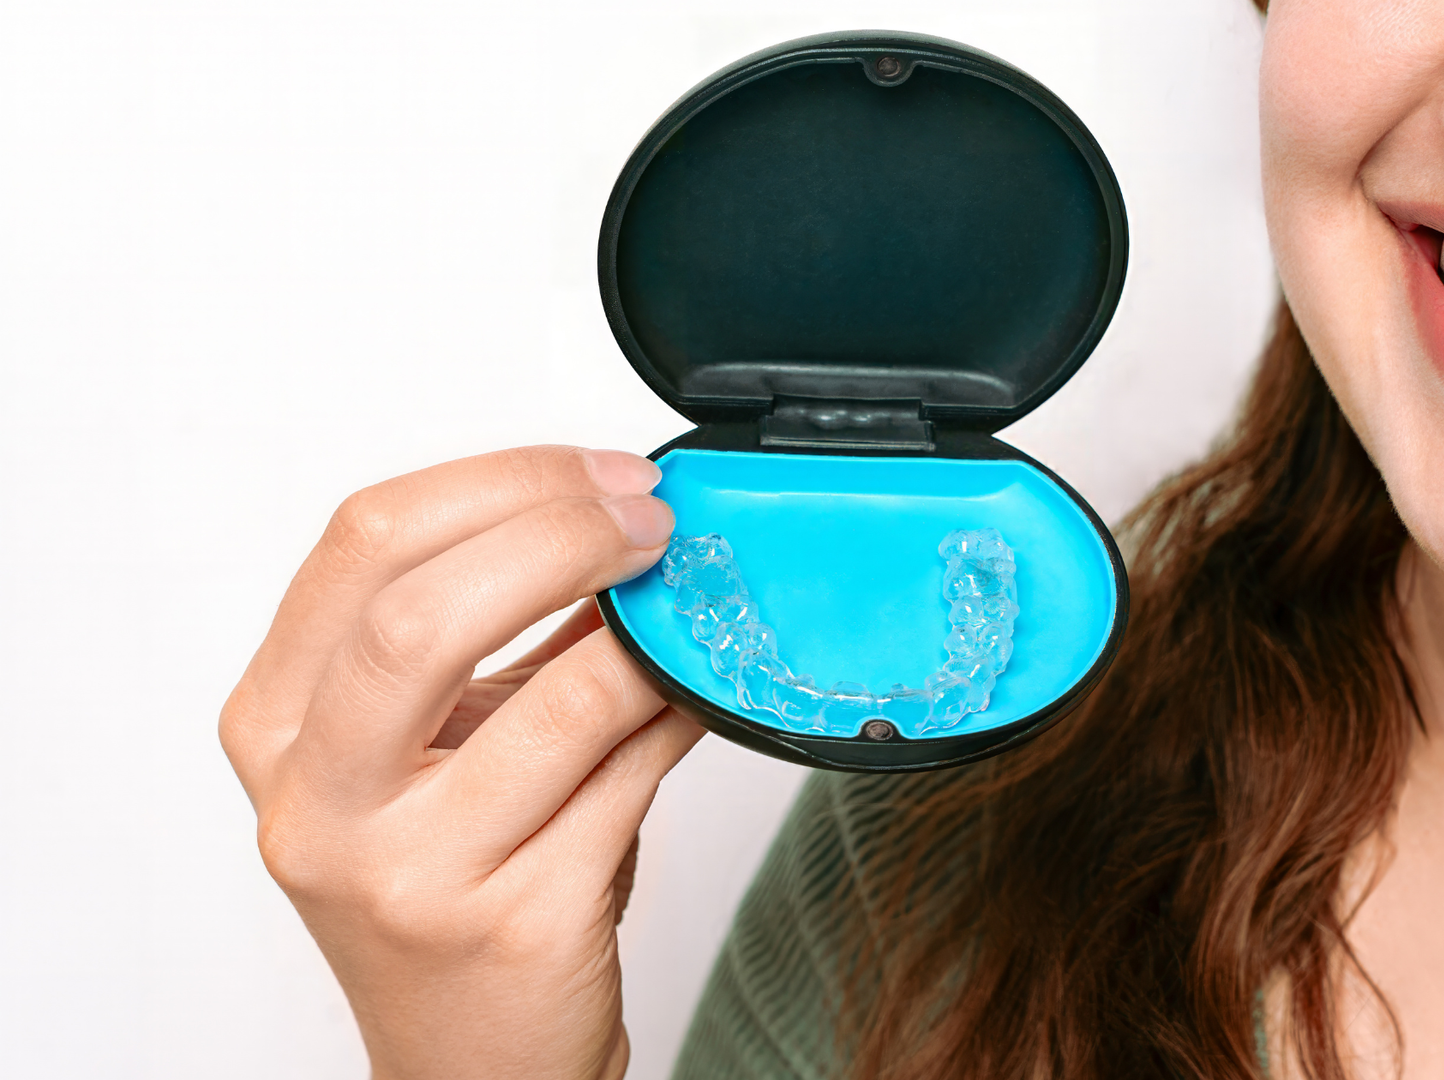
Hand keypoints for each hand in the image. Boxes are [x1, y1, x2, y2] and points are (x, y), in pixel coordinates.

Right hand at [220, 446, 704, 1079]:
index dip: (505, 482)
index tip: (602, 475)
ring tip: (690, 607)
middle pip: (423, 611)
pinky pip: (633, 775)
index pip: (366, 542)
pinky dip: (685, 710)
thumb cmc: (453, 884)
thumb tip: (613, 512)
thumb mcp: (435, 746)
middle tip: (653, 522)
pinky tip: (703, 688)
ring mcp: (411, 872)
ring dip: (652, 631)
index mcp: (278, 724)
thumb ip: (500, 634)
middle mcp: (321, 801)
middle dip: (566, 532)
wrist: (474, 1053)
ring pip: (565, 698)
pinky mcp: (517, 922)